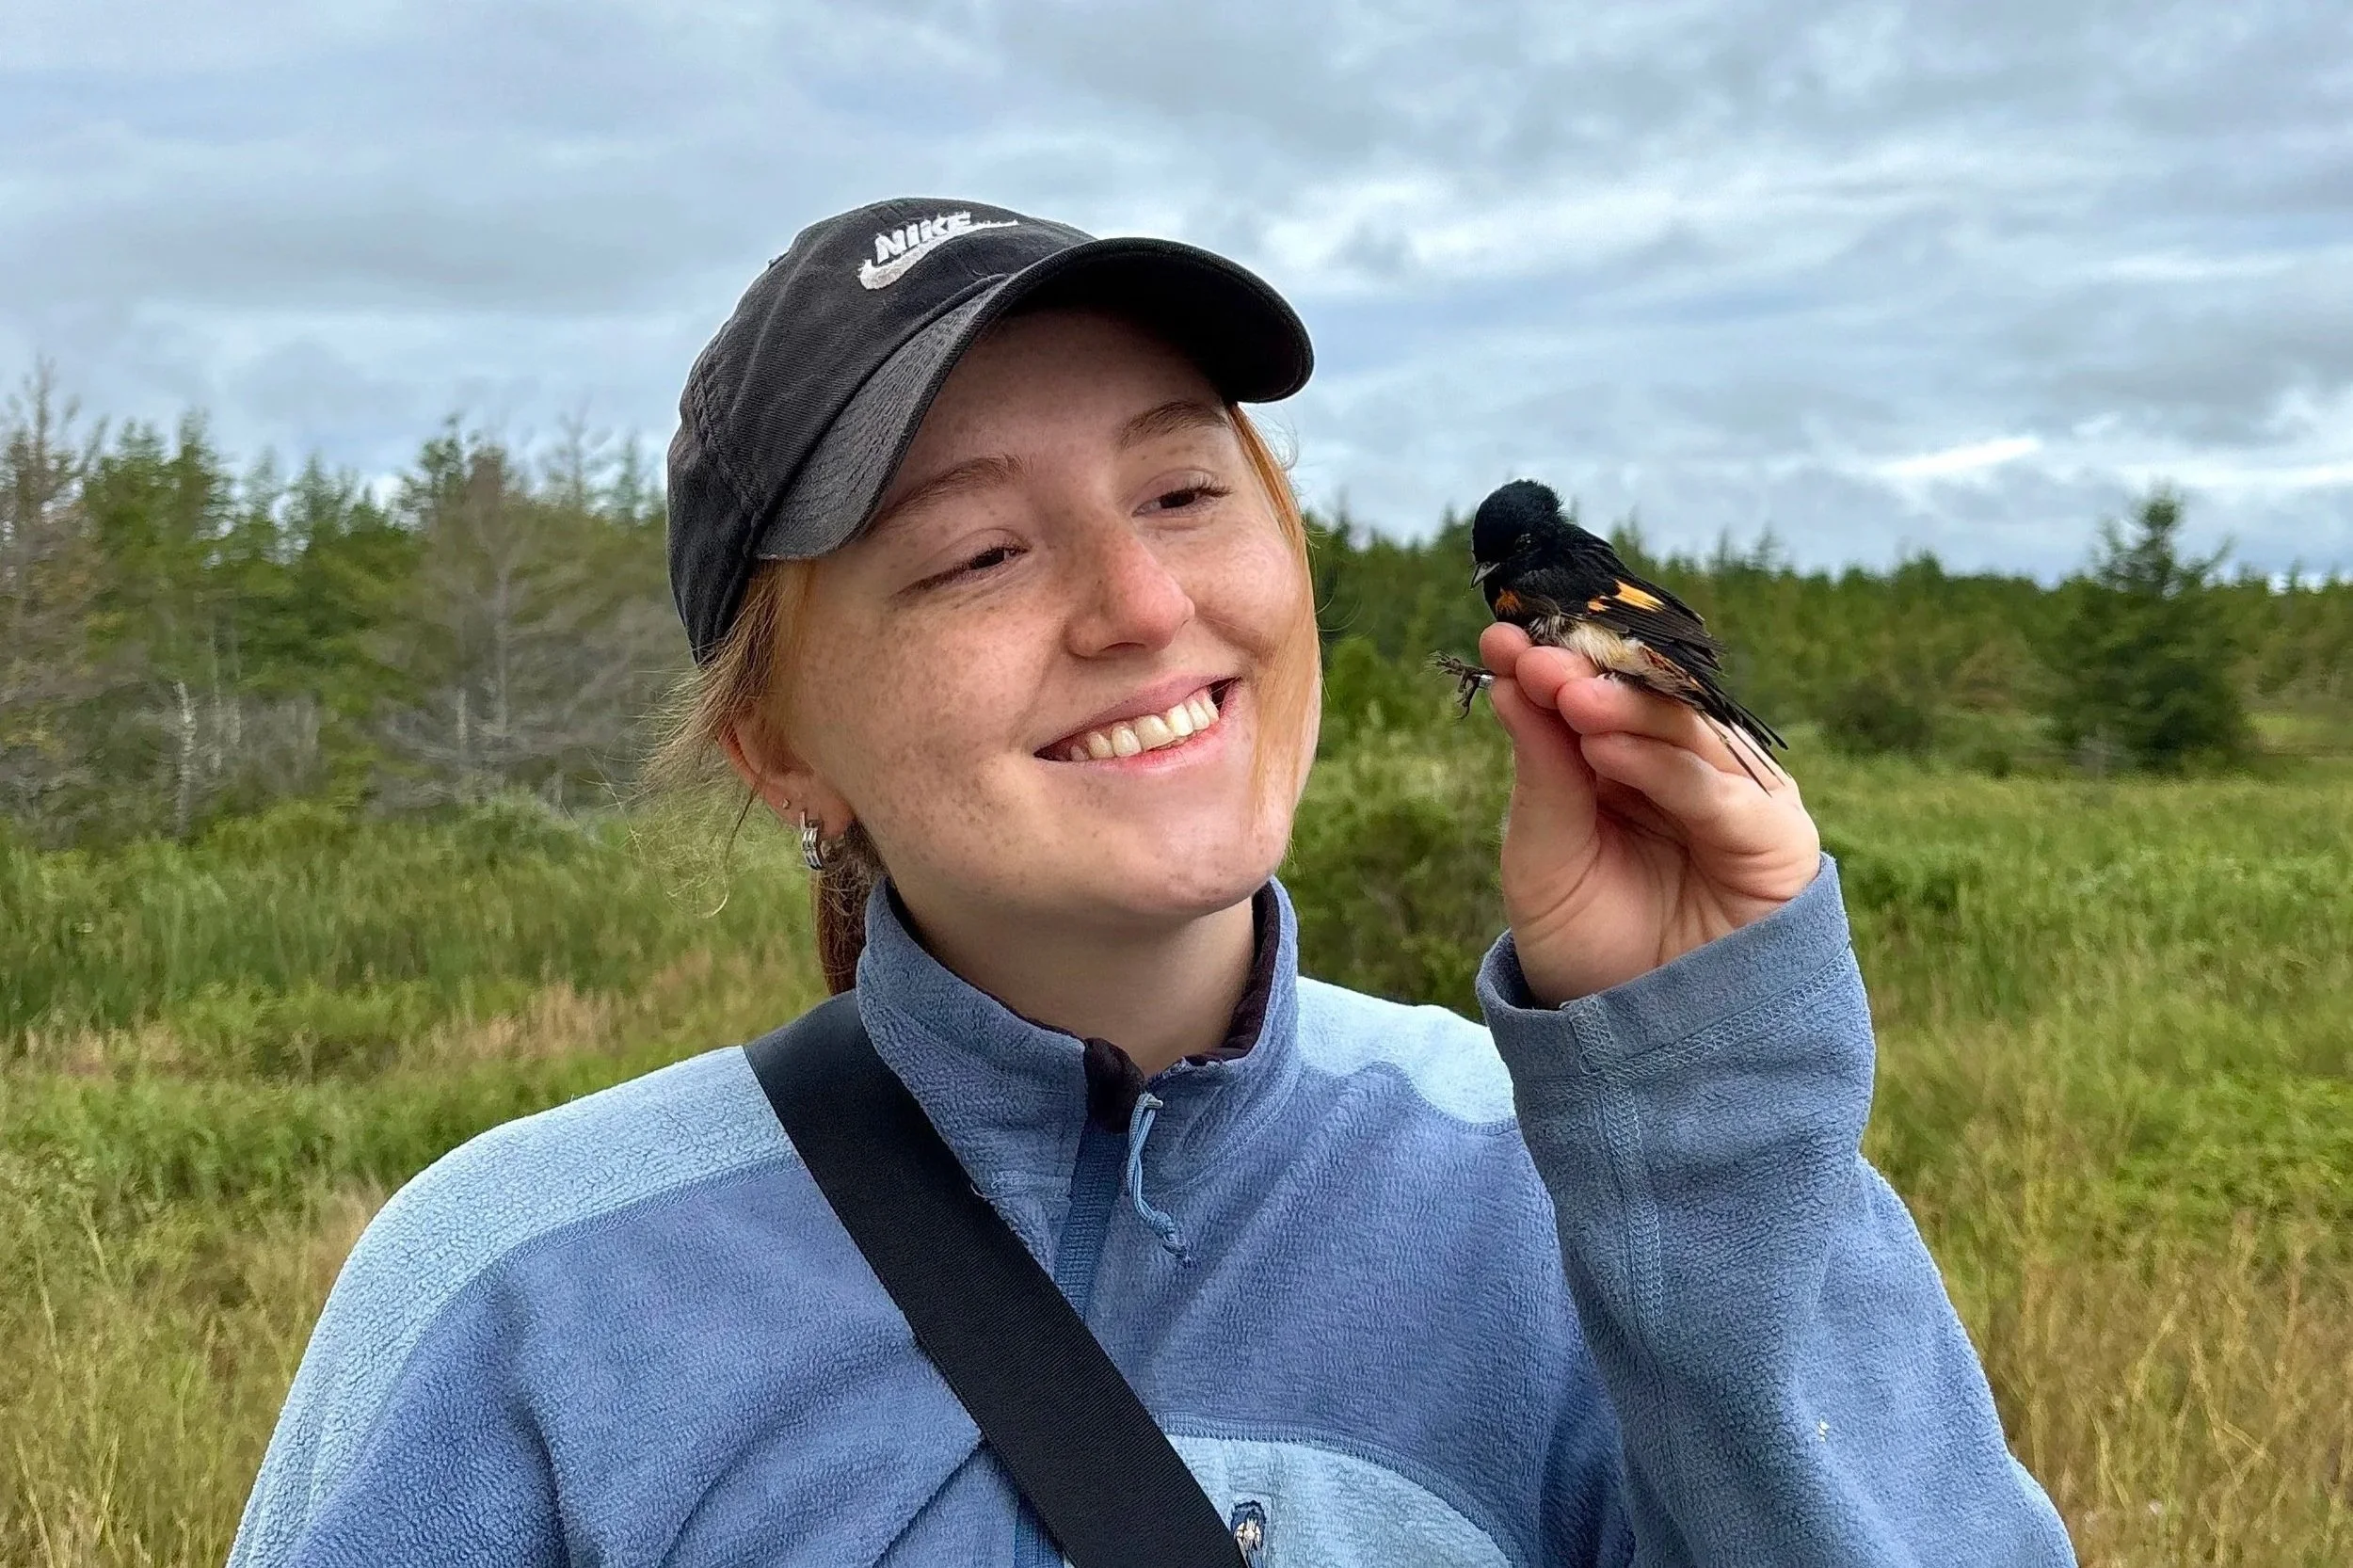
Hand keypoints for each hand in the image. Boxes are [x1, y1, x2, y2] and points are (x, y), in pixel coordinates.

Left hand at [1478, 622, 1821, 1005]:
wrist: (1640, 1039)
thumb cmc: (1589, 942)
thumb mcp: (1544, 855)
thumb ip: (1541, 770)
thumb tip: (1514, 678)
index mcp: (1624, 760)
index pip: (1591, 693)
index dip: (1548, 664)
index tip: (1497, 638)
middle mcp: (1683, 765)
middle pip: (1641, 699)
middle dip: (1584, 673)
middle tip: (1533, 656)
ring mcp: (1732, 793)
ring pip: (1682, 731)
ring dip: (1622, 706)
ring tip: (1566, 694)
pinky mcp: (1774, 833)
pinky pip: (1719, 790)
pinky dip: (1663, 765)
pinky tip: (1606, 747)